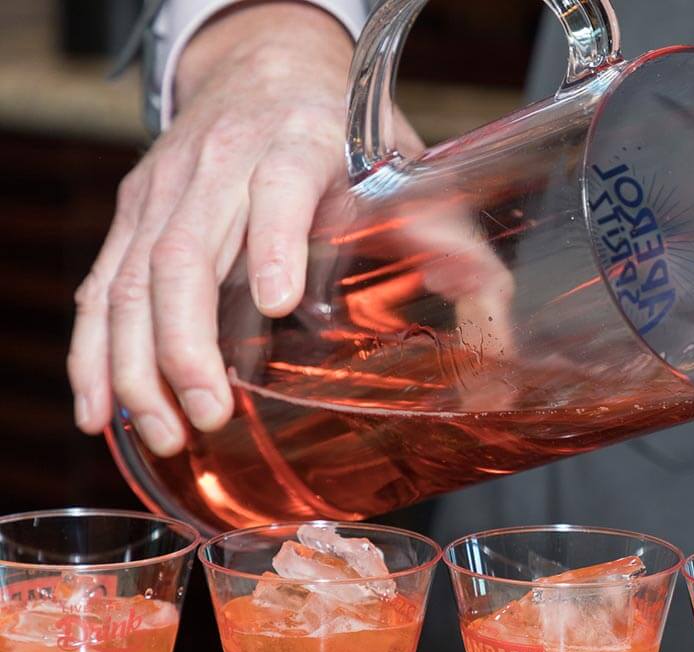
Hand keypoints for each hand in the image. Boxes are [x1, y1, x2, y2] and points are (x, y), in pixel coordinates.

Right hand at [66, 3, 414, 456]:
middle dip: (189, 343)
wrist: (268, 67)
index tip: (280, 302)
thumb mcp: (405, 168)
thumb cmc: (343, 130)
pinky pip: (101, 286)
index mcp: (299, 141)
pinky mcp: (134, 214)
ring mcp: (166, 189)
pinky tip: (104, 410)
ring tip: (168, 431)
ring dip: (139, 364)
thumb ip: (448, 238)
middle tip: (211, 413)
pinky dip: (95, 353)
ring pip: (130, 278)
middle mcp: (220, 162)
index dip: (275, 241)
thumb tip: (488, 311)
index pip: (280, 185)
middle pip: (185, 251)